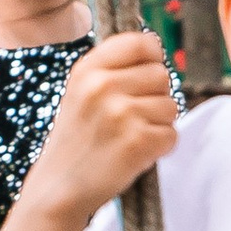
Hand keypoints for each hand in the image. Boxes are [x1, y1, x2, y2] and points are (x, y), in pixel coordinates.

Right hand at [27, 31, 178, 221]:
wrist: (58, 188)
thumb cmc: (76, 139)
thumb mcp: (80, 92)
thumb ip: (113, 69)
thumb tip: (156, 48)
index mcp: (88, 69)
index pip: (142, 43)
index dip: (152, 59)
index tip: (145, 75)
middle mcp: (103, 86)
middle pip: (162, 75)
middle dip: (155, 97)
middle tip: (131, 118)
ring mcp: (121, 114)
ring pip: (170, 106)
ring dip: (158, 124)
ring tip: (129, 137)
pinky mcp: (138, 141)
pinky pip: (171, 134)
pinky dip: (160, 147)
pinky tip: (135, 154)